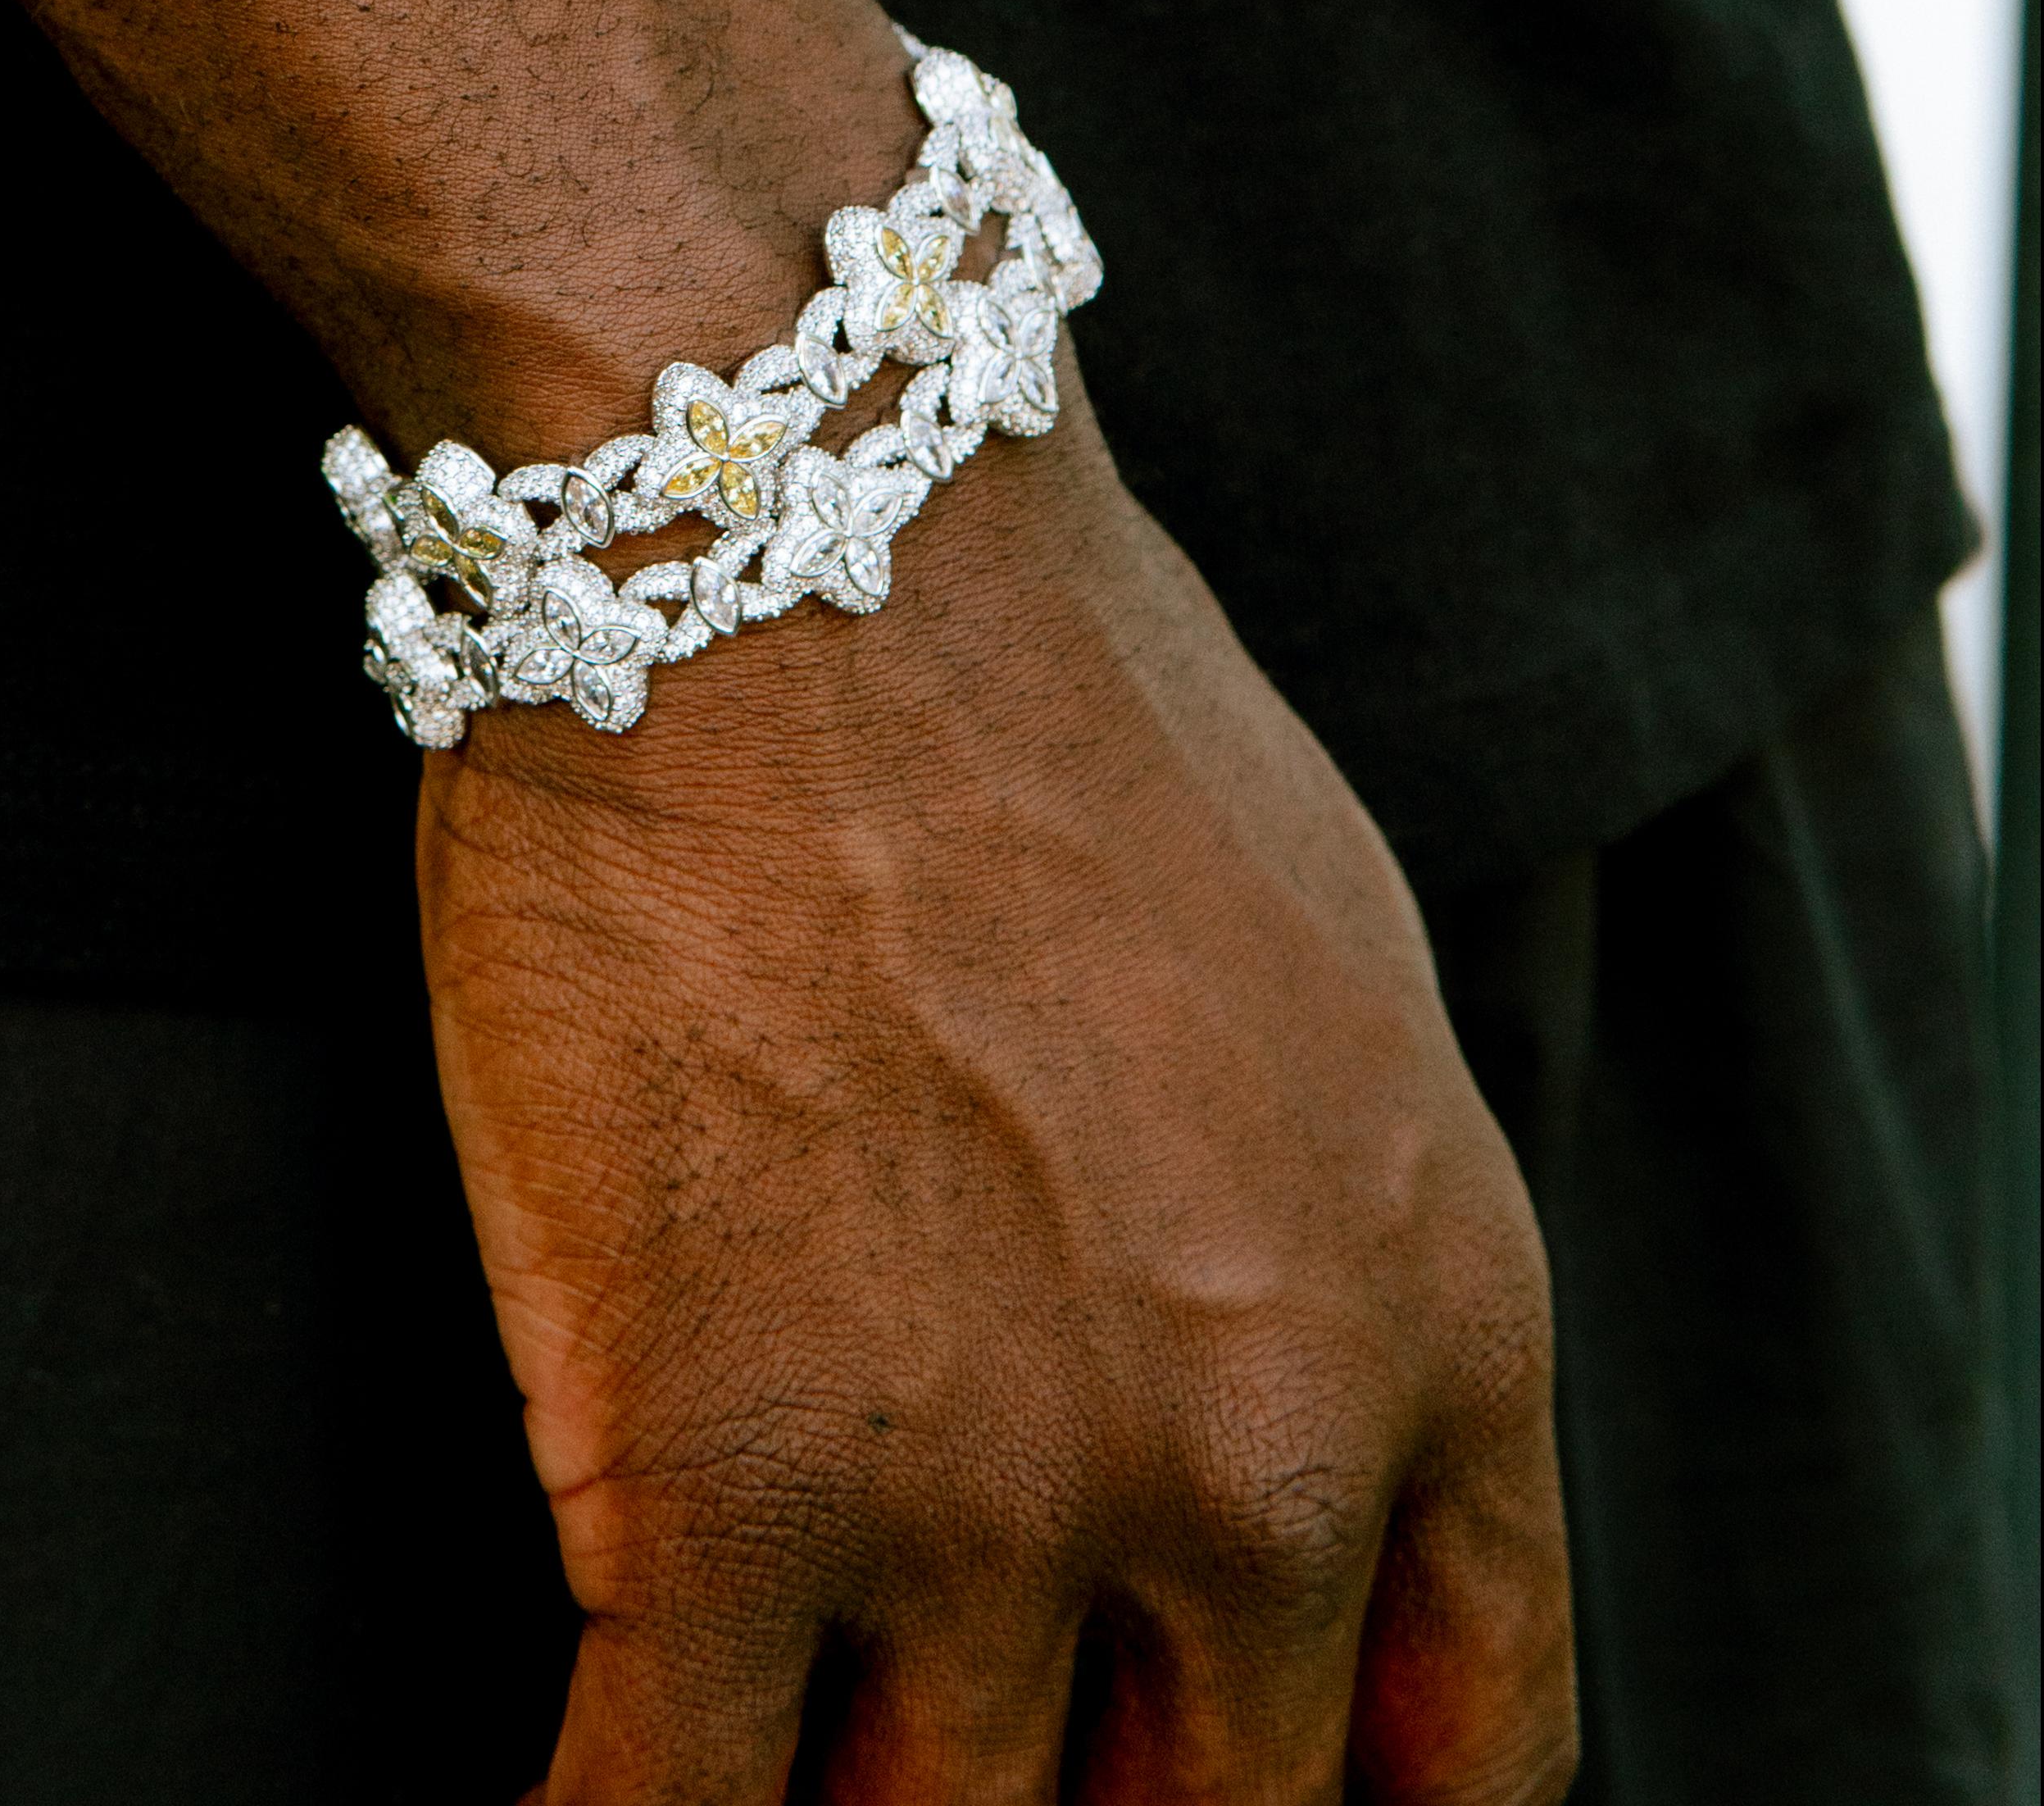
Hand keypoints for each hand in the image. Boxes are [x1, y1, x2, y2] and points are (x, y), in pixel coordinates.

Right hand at [0, 0, 1575, 1797]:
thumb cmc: (1026, 686)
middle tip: (975, 1774)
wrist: (792, 515)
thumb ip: (1335, 1249)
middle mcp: (1250, 1468)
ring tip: (786, 1757)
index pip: (1481, 1751)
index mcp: (1437, 1328)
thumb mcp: (1323, 969)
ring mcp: (984, 1500)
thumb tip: (1274, 1431)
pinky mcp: (712, 1480)